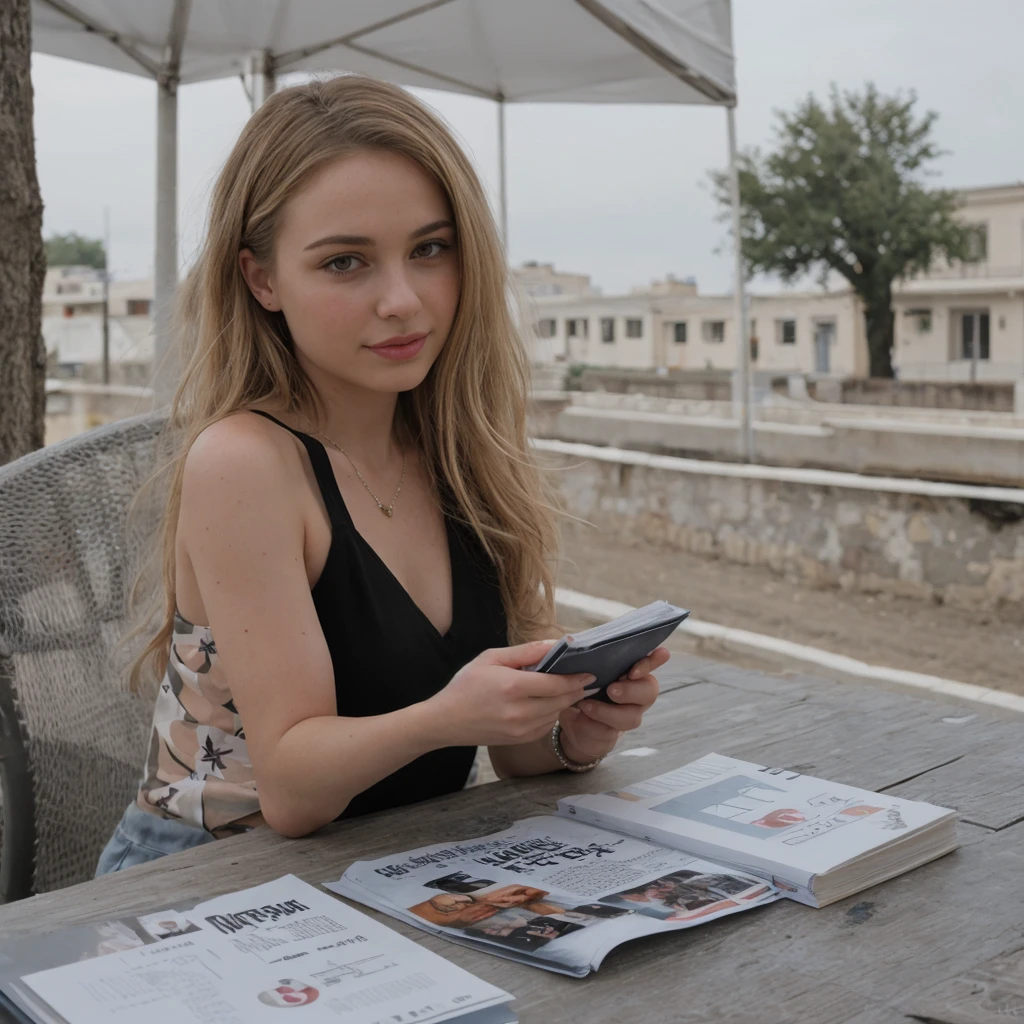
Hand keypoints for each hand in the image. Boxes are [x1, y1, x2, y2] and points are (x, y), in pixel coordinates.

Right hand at [424, 640, 594, 747]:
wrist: (445, 721)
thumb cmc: (466, 685)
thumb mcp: (491, 658)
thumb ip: (525, 651)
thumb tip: (554, 644)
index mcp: (513, 687)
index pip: (557, 684)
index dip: (576, 678)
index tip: (589, 671)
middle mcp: (520, 711)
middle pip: (561, 700)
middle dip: (576, 689)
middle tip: (587, 679)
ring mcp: (521, 729)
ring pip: (556, 714)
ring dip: (565, 701)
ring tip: (569, 688)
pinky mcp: (520, 739)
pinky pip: (546, 725)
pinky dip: (551, 713)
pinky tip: (547, 702)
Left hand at [558, 646, 669, 763]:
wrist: (572, 717)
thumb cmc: (582, 684)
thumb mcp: (583, 667)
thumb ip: (588, 657)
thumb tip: (576, 643)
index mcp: (632, 671)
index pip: (650, 662)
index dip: (651, 662)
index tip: (640, 665)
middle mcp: (636, 693)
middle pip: (649, 692)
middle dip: (631, 691)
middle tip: (612, 689)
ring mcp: (628, 715)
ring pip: (631, 717)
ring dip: (608, 711)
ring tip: (586, 705)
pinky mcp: (612, 734)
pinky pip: (610, 732)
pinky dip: (594, 722)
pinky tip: (582, 714)